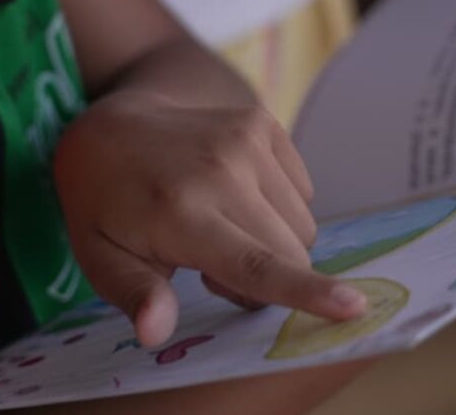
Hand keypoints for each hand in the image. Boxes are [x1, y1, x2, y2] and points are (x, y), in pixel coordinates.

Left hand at [53, 91, 367, 346]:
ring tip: (223, 228)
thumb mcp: (100, 257)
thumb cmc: (105, 204)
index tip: (354, 307)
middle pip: (290, 250)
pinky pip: (302, 190)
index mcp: (180, 212)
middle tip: (212, 269)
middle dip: (268, 275)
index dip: (306, 291)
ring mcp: (246, 139)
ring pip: (303, 223)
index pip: (255, 263)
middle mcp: (222, 170)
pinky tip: (236, 197)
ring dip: (274, 241)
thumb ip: (136, 295)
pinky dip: (279, 207)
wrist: (114, 125)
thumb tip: (156, 333)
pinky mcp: (262, 123)